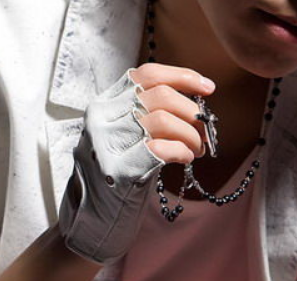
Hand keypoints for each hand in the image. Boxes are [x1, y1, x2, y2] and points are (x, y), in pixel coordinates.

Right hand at [57, 62, 214, 264]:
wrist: (89, 221)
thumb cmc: (116, 175)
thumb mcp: (125, 135)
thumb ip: (148, 113)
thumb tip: (196, 104)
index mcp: (104, 103)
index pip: (147, 75)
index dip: (182, 77)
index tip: (207, 88)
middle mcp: (101, 117)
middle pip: (161, 96)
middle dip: (193, 113)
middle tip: (204, 133)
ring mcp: (106, 143)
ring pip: (165, 120)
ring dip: (192, 135)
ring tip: (196, 150)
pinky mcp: (117, 170)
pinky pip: (161, 149)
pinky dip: (182, 151)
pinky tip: (185, 158)